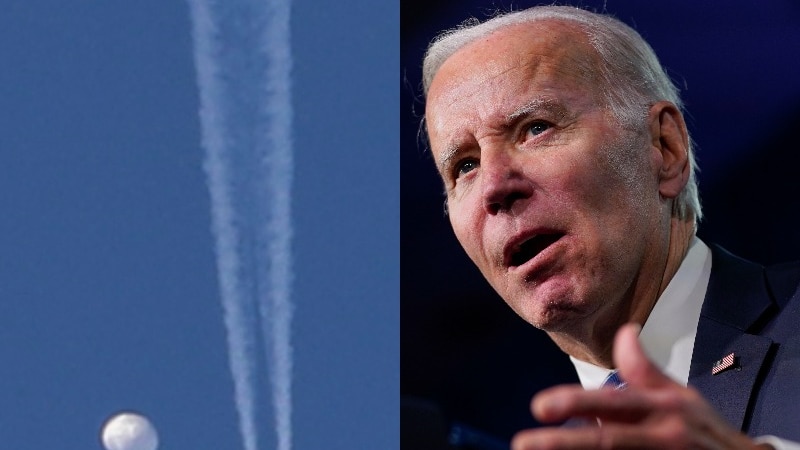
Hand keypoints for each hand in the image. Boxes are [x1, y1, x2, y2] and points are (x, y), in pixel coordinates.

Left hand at [511, 323, 770, 449]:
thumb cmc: (704, 432)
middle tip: (523, 443)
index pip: (612, 403)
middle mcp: (663, 436)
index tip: (538, 408)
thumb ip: (645, 370)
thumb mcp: (681, 396)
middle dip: (562, 444)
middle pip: (607, 441)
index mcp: (663, 407)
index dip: (574, 403)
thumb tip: (625, 330)